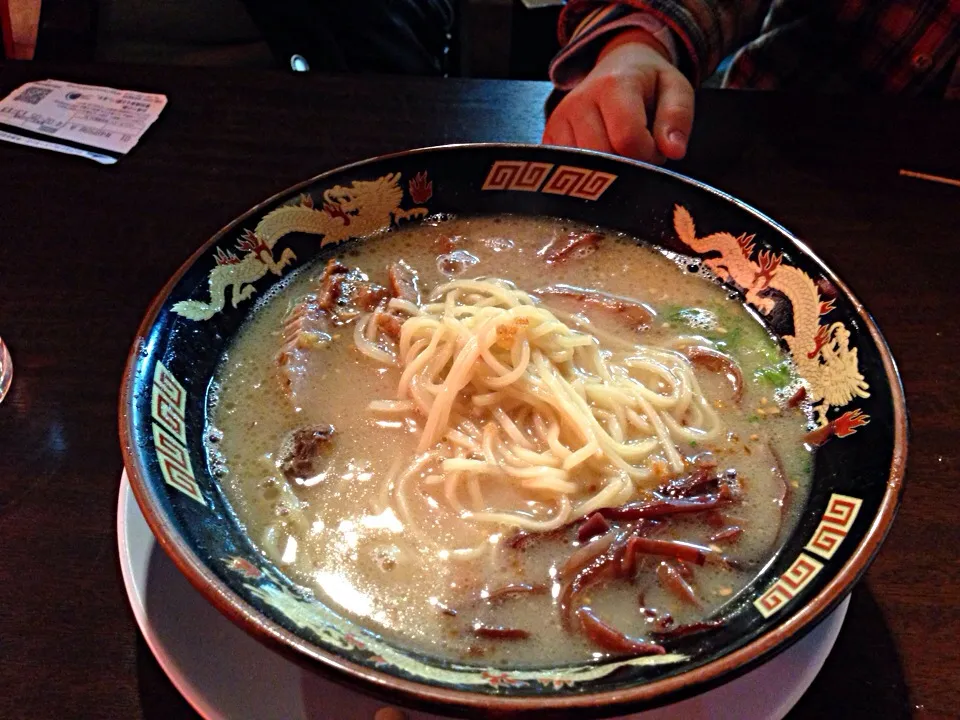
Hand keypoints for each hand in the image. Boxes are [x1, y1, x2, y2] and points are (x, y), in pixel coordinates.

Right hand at [542, 29, 694, 162]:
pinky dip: (587, 172)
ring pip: (583, 169)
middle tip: (638, 150)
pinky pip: (566, 170)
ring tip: (619, 150)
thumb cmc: (648, 82)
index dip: (648, 154)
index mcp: (612, 86)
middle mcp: (578, 102)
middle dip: (628, 165)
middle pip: (604, 158)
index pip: (627, 140)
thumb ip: (678, 118)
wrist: (617, 65)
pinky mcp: (548, 137)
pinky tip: (600, 156)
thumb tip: (673, 151)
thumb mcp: (676, 89)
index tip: (655, 148)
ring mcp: (558, 120)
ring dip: (607, 171)